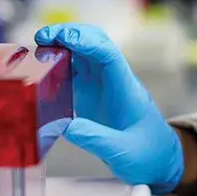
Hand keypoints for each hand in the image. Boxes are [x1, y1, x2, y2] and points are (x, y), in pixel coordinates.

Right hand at [35, 23, 183, 193]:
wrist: (159, 161)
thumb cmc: (148, 154)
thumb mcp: (123, 153)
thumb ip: (96, 140)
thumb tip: (65, 126)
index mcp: (126, 90)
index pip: (108, 55)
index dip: (86, 42)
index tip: (63, 38)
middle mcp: (114, 81)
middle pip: (95, 44)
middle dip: (69, 34)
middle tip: (42, 37)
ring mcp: (103, 86)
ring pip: (83, 53)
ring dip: (62, 46)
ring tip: (38, 49)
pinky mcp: (93, 94)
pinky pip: (75, 71)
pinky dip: (59, 65)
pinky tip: (43, 71)